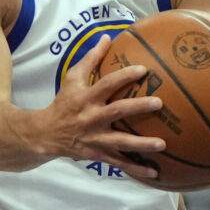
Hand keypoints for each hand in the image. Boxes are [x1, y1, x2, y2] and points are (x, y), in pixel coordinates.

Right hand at [33, 37, 165, 177]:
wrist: (46, 134)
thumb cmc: (65, 102)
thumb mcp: (72, 78)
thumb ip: (91, 58)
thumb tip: (107, 36)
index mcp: (87, 98)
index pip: (106, 84)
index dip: (124, 76)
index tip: (144, 70)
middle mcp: (92, 118)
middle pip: (117, 111)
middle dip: (138, 107)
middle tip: (159, 103)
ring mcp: (96, 138)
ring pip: (121, 142)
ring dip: (142, 144)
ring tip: (163, 144)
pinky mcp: (99, 154)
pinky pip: (119, 163)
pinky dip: (137, 169)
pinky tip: (155, 173)